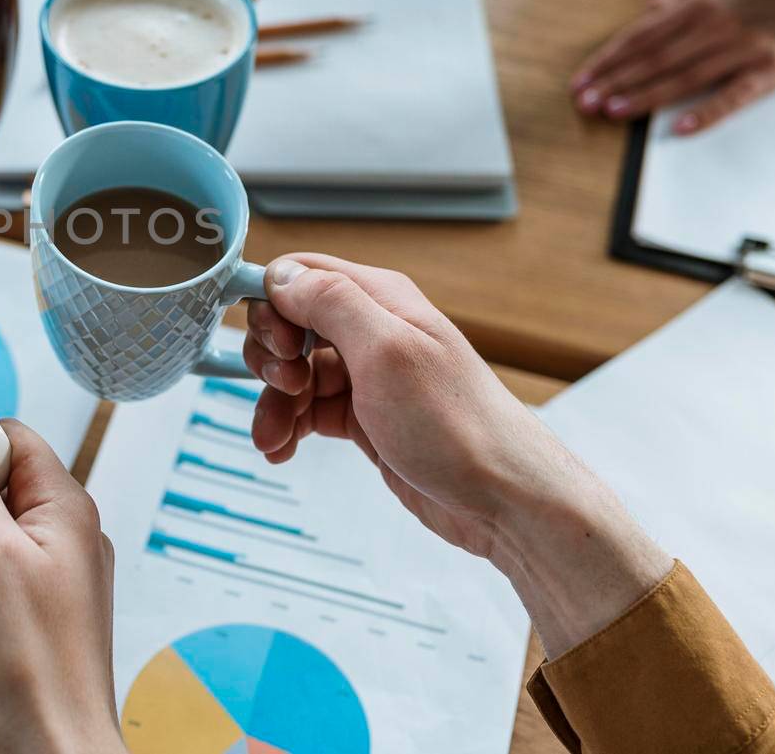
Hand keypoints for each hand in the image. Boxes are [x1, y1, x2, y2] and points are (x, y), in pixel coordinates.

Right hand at [245, 254, 670, 655]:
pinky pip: (308, 410)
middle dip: (272, 359)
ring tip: (275, 438)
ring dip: (274, 404)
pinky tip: (284, 449)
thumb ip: (331, 303)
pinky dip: (288, 427)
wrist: (502, 499)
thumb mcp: (387, 351)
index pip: (299, 275)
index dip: (273, 306)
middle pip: (289, 325)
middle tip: (288, 389)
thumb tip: (282, 275)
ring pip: (294, 373)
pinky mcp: (365, 416)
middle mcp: (372, 331)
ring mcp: (368, 376)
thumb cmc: (459, 426)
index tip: (278, 346)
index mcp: (380, 299)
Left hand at [571, 0, 774, 133]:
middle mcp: (713, 27)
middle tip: (585, 103)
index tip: (580, 82)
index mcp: (695, 7)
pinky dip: (707, 113)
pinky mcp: (768, 71)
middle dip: (615, 81)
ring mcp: (741, 49)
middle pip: (654, 58)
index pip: (639, 37)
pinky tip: (679, 129)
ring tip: (614, 112)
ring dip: (646, 95)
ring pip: (684, 77)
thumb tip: (647, 6)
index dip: (607, 60)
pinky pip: (734, 96)